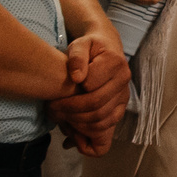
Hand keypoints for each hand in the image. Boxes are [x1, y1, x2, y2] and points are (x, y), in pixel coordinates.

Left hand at [51, 32, 130, 155]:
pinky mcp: (121, 107)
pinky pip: (107, 126)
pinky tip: (73, 128)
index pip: (91, 85)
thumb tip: (77, 77)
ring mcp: (124, 95)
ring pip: (102, 118)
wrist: (105, 49)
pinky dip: (89, 132)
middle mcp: (124, 80)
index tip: (55, 94)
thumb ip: (77, 57)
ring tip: (60, 117)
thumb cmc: (89, 48)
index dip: (71, 93)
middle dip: (70, 110)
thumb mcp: (80, 45)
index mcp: (115, 62)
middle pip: (96, 104)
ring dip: (78, 123)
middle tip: (52, 109)